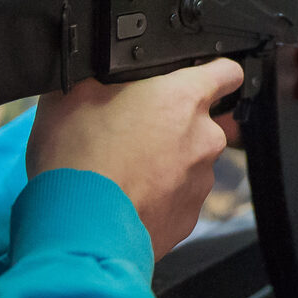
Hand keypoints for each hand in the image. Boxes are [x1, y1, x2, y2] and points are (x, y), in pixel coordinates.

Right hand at [27, 58, 244, 258]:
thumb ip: (98, 75)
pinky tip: (124, 195)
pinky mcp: (188, 218)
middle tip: (129, 131)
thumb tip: (94, 72)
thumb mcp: (71, 94)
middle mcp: (203, 138)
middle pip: (198, 121)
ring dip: (162, 162)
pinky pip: (176, 198)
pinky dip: (157, 196)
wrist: (79, 227)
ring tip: (120, 168)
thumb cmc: (79, 160)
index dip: (214, 70)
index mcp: (183, 98)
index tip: (203, 75)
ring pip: (187, 162)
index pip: (226, 71)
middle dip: (170, 123)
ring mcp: (199, 182)